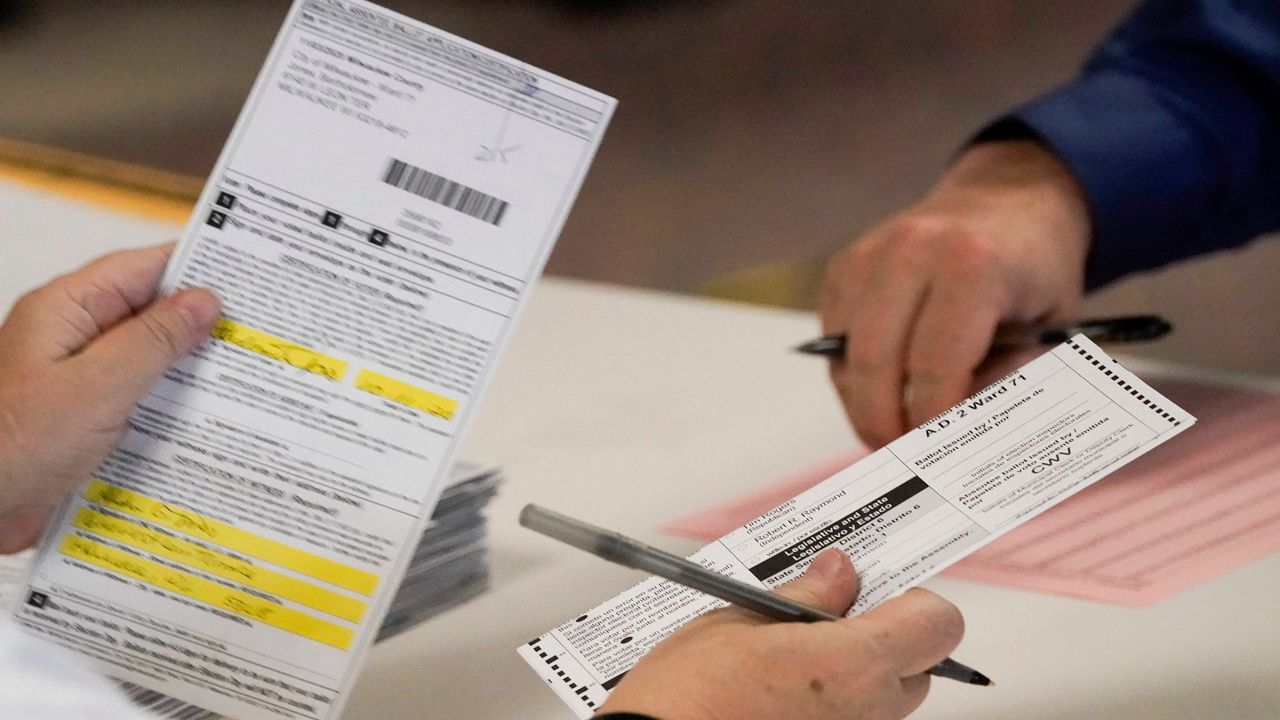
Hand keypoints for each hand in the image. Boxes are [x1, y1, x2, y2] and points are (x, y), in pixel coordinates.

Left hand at [0, 244, 219, 552]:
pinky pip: (137, 396)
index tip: (249, 277)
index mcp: (66, 310)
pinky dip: (170, 403)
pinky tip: (205, 419)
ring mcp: (77, 377)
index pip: (143, 268)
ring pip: (148, 357)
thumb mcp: (97, 387)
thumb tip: (203, 301)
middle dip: (202, 322)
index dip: (196, 268)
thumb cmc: (12, 445)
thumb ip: (154, 340)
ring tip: (247, 374)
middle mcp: (71, 335)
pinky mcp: (83, 416)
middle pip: (149, 312)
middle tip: (262, 331)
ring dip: (190, 366)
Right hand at [597, 549, 962, 719]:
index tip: (880, 584)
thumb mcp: (742, 619)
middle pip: (918, 663)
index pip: (938, 624)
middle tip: (830, 614)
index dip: (914, 598)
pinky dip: (833, 700)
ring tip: (796, 652)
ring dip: (858, 669)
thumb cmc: (689, 696)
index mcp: (854, 665)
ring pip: (887, 695)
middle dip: (884, 632)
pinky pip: (853, 718)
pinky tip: (786, 688)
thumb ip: (806, 594)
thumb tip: (839, 572)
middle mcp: (867, 711)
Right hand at [820, 140, 1091, 446]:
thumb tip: (952, 443)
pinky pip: (835, 340)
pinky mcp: (844, 266)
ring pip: (846, 357)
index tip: (937, 458)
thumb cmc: (1034, 273)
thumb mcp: (1046, 330)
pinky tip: (882, 391)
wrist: (1008, 201)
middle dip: (883, 423)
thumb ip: (1003, 383)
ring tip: (890, 432)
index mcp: (972, 264)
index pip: (934, 366)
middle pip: (875, 363)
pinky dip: (853, 376)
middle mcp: (911, 251)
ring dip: (863, 404)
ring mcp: (869, 255)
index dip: (931, 422)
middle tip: (901, 458)